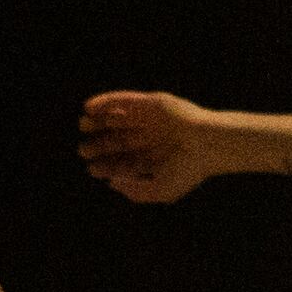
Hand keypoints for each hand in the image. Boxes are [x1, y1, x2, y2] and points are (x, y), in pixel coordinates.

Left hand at [77, 91, 233, 203]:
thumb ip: (136, 192)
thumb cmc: (188, 170)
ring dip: (98, 121)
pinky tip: (89, 108)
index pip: (124, 162)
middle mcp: (150, 139)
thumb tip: (112, 182)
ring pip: (117, 119)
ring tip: (83, 125)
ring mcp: (150, 120)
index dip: (106, 166)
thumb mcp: (161, 190)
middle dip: (98, 145)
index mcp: (154, 160)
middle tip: (84, 149)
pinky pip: (123, 100)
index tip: (92, 168)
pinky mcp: (151, 103)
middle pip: (117, 141)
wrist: (208, 144)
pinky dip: (105, 102)